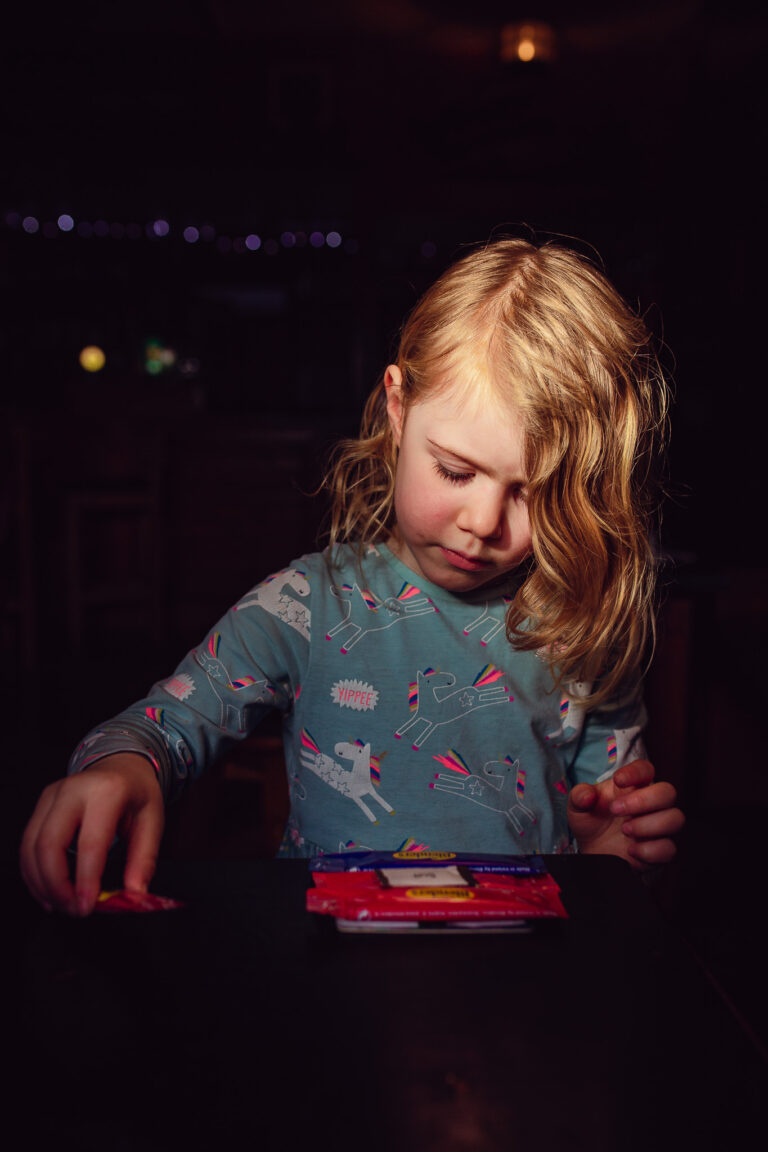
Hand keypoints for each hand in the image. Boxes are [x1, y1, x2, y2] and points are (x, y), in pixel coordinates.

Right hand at [19, 754, 164, 915]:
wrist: (123, 764)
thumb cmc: (137, 793)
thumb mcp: (153, 820)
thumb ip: (144, 859)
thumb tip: (134, 894)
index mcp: (106, 791)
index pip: (89, 842)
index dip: (84, 879)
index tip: (87, 907)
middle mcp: (73, 789)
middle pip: (48, 845)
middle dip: (56, 886)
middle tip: (74, 910)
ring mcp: (52, 795)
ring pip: (30, 847)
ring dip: (41, 883)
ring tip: (61, 905)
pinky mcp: (41, 805)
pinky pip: (27, 844)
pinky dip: (33, 873)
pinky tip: (48, 892)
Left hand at [567, 759, 683, 869]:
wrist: (593, 853)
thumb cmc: (591, 823)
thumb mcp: (577, 808)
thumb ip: (579, 797)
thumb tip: (587, 796)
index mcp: (632, 787)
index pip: (646, 769)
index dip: (636, 772)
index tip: (618, 780)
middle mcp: (650, 804)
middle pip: (668, 792)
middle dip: (643, 800)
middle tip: (616, 810)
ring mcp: (658, 827)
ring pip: (675, 819)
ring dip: (648, 825)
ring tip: (625, 830)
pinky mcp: (661, 850)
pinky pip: (669, 848)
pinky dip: (649, 850)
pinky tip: (631, 850)